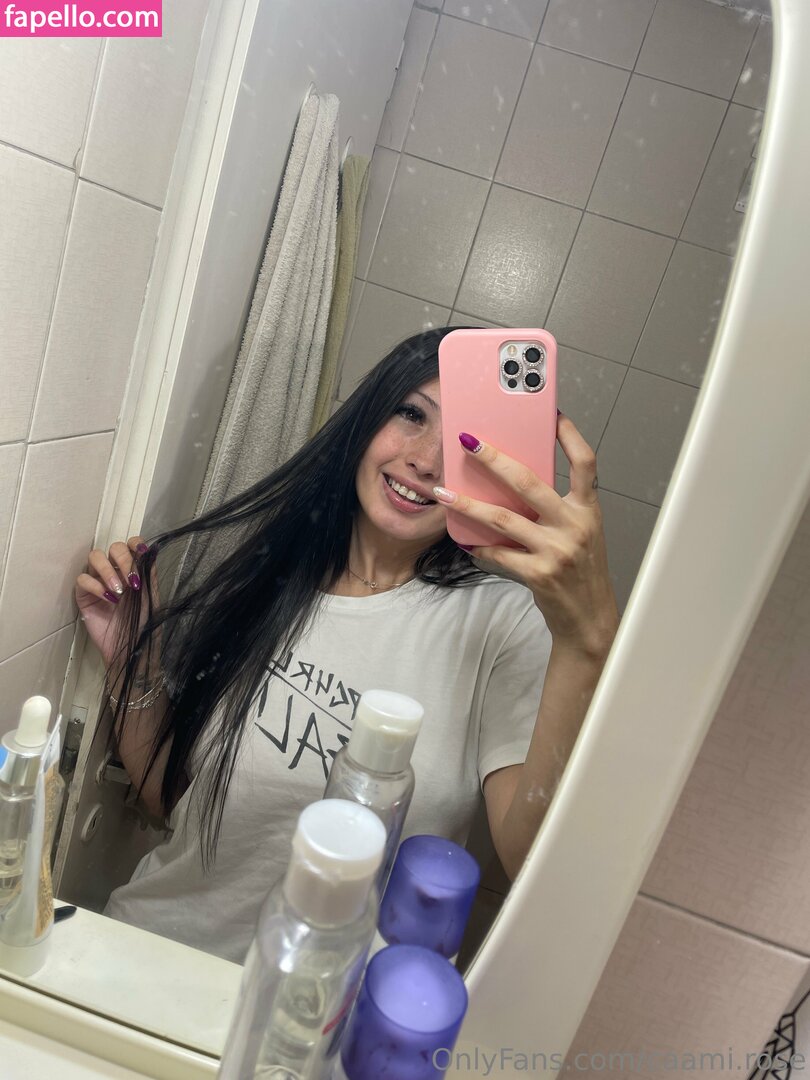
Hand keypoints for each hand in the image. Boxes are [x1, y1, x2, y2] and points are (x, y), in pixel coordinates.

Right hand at [74, 536, 152, 668]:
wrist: (131, 645)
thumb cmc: (143, 621)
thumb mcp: (150, 595)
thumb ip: (148, 573)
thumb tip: (148, 551)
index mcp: (133, 568)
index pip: (131, 544)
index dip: (135, 544)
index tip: (141, 553)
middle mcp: (115, 570)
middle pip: (113, 547)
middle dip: (122, 560)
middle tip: (131, 581)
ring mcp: (98, 580)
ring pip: (94, 557)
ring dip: (107, 570)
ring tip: (118, 591)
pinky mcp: (83, 594)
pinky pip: (82, 579)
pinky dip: (95, 586)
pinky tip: (108, 599)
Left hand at [432, 416, 618, 658]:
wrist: (588, 617)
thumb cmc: (579, 570)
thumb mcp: (579, 532)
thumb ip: (555, 508)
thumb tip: (511, 480)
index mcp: (588, 509)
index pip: (586, 463)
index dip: (569, 435)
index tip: (552, 413)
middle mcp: (575, 525)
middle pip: (530, 481)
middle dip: (494, 459)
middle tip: (468, 442)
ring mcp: (557, 550)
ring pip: (504, 518)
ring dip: (469, 504)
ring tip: (444, 493)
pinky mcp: (539, 574)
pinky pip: (498, 553)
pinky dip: (478, 546)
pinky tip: (464, 541)